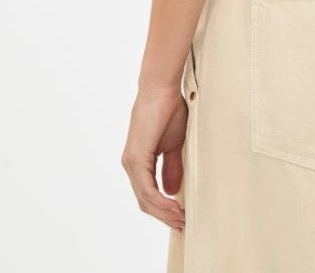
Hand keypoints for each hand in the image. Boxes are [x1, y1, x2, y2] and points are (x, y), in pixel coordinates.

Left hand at [121, 86, 187, 230]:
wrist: (161, 90)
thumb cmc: (168, 110)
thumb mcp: (174, 144)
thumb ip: (171, 167)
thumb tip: (172, 190)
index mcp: (139, 162)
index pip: (148, 194)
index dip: (164, 208)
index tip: (181, 216)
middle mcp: (131, 165)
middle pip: (145, 202)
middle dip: (164, 216)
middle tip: (183, 224)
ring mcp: (131, 163)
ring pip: (145, 199)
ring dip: (164, 213)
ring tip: (181, 219)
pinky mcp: (136, 159)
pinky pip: (147, 189)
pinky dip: (161, 201)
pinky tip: (175, 207)